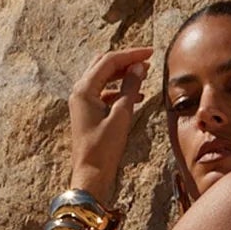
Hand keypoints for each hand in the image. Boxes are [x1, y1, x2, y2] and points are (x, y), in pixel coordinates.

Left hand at [68, 44, 152, 200]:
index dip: (131, 55)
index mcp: (84, 89)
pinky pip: (103, 93)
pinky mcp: (87, 112)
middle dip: (126, 61)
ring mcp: (82, 101)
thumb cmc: (103, 150)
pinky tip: (135, 96)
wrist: (90, 176)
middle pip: (103, 64)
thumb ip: (130, 89)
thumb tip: (139, 67)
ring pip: (103, 77)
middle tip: (146, 61)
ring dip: (122, 74)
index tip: (150, 53)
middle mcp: (80, 91)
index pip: (110, 61)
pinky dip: (118, 90)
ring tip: (143, 75)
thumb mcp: (121, 117)